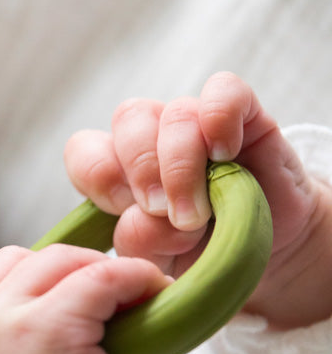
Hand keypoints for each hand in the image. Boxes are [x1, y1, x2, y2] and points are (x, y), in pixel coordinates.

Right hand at [0, 243, 169, 353]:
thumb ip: (26, 337)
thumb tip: (82, 305)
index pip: (2, 269)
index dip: (46, 273)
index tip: (81, 294)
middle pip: (33, 258)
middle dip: (79, 268)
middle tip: (118, 294)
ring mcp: (12, 319)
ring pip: (65, 260)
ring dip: (106, 271)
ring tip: (138, 294)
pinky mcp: (54, 326)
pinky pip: (103, 278)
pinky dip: (134, 278)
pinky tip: (153, 293)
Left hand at [64, 72, 331, 328]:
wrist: (268, 257)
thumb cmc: (202, 257)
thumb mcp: (162, 262)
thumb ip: (143, 241)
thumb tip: (146, 217)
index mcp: (120, 170)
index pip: (85, 149)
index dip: (97, 174)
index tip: (122, 210)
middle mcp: (154, 138)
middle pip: (128, 120)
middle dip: (142, 171)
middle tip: (163, 214)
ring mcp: (196, 123)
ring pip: (173, 113)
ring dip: (181, 164)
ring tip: (198, 213)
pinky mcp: (244, 115)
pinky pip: (224, 91)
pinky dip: (219, 119)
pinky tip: (224, 155)